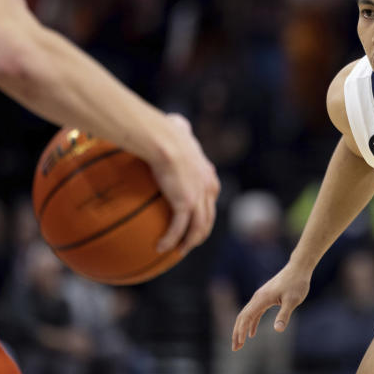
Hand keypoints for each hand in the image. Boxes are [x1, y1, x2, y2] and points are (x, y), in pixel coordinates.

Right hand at [151, 113, 219, 253]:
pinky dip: (171, 240)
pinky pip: (179, 230)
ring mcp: (199, 199)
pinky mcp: (186, 205)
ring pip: (198, 229)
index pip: (212, 199)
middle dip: (199, 234)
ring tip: (176, 251)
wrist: (165, 140)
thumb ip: (182, 128)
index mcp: (208, 175)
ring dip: (188, 243)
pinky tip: (161, 248)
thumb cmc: (167, 131)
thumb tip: (176, 121)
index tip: (195, 221)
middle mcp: (208, 189)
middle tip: (187, 244)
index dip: (205, 213)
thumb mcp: (180, 128)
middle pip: (208, 219)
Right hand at [232, 264, 310, 350]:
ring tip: (240, 343)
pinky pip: (254, 312)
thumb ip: (284, 315)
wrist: (298, 268)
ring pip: (246, 315)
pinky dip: (251, 323)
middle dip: (237, 333)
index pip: (246, 317)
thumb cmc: (296, 283)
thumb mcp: (292, 300)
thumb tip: (278, 330)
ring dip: (242, 329)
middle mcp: (257, 297)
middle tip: (235, 348)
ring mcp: (260, 297)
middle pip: (242, 317)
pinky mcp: (265, 297)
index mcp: (262, 299)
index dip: (241, 331)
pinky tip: (252, 333)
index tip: (239, 344)